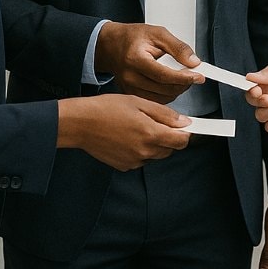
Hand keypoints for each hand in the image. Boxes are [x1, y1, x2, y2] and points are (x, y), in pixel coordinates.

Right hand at [56, 94, 190, 169]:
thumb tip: (183, 122)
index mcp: (150, 134)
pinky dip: (141, 149)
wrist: (81, 124)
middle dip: (170, 137)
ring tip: (139, 126)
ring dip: (155, 143)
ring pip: (156, 154)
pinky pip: (141, 159)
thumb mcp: (139, 102)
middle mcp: (144, 152)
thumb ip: (164, 114)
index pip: (181, 141)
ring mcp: (134, 161)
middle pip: (170, 149)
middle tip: (156, 121)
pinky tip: (129, 136)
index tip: (185, 126)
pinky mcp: (124, 166)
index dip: (186, 133)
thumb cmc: (107, 108)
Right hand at [95, 22, 204, 102]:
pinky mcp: (131, 95)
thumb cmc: (132, 37)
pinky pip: (155, 101)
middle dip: (184, 83)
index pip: (164, 75)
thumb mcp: (157, 33)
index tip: (199, 76)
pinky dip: (167, 95)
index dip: (184, 77)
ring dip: (177, 90)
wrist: (111, 46)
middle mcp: (131, 77)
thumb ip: (177, 47)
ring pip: (162, 99)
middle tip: (193, 74)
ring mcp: (129, 89)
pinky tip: (170, 84)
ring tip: (181, 77)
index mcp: (135, 59)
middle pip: (165, 89)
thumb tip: (193, 61)